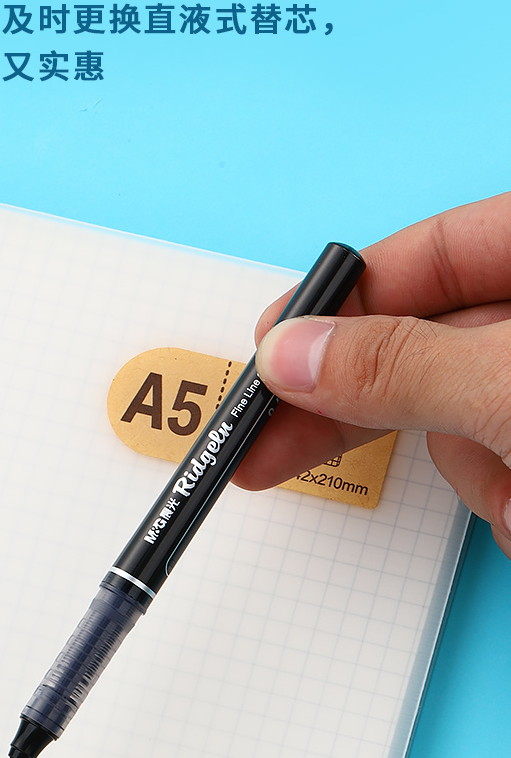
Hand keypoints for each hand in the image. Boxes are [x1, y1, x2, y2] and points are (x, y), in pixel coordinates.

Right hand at [233, 191, 510, 556]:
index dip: (352, 293)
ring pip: (468, 427)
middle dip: (385, 410)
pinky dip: (507, 509)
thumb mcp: (507, 385)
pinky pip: (498, 479)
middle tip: (270, 447)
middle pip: (437, 347)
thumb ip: (402, 366)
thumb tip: (294, 354)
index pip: (443, 249)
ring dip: (475, 476)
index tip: (274, 344)